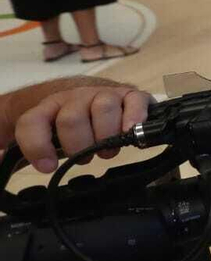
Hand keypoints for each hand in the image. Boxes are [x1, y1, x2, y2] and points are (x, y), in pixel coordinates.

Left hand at [11, 85, 149, 171]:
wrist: (90, 97)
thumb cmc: (68, 125)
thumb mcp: (45, 136)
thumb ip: (25, 148)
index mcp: (47, 108)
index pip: (32, 122)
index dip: (37, 147)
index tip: (48, 167)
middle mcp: (74, 97)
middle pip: (72, 119)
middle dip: (80, 146)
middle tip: (86, 158)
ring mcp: (103, 94)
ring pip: (103, 108)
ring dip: (107, 135)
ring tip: (108, 151)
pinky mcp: (130, 95)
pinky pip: (134, 101)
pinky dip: (135, 116)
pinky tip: (131, 131)